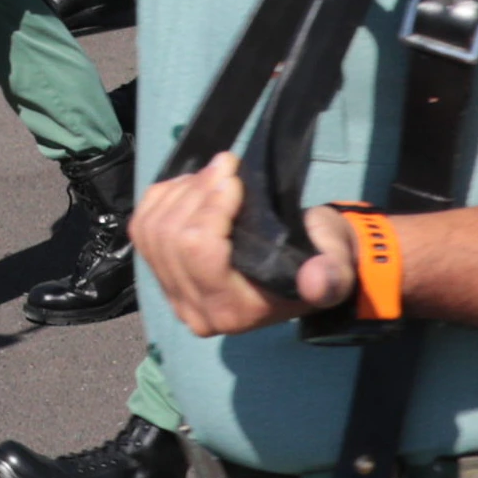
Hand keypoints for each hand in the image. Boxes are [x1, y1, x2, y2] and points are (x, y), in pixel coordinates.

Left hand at [129, 152, 354, 335]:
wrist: (301, 267)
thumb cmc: (317, 260)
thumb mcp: (334, 267)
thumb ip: (328, 277)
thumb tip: (315, 282)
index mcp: (231, 312)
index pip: (199, 253)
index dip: (212, 207)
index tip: (234, 176)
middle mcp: (193, 310)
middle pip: (171, 238)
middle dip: (198, 191)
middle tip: (227, 164)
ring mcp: (171, 292)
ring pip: (153, 229)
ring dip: (182, 191)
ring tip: (215, 173)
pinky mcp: (159, 270)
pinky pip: (142, 226)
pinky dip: (163, 197)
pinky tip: (193, 186)